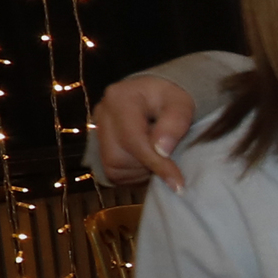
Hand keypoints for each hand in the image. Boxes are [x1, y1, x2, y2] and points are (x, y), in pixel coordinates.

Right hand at [92, 74, 199, 191]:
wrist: (157, 95)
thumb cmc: (171, 98)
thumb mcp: (181, 104)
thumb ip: (175, 123)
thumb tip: (162, 150)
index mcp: (120, 98)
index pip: (133, 139)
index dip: (156, 163)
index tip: (177, 182)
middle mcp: (101, 114)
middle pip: (118, 157)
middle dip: (147, 166)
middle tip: (170, 162)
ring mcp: (96, 130)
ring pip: (113, 167)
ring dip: (141, 171)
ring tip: (159, 158)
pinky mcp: (97, 145)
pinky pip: (113, 172)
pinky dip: (133, 173)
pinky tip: (147, 160)